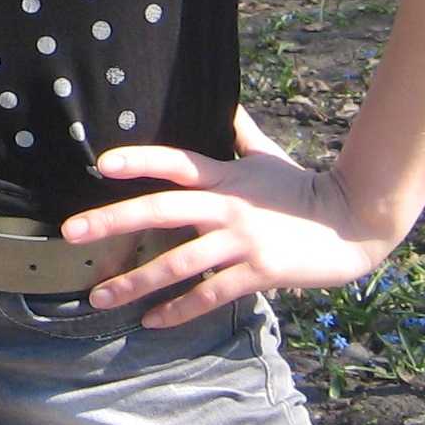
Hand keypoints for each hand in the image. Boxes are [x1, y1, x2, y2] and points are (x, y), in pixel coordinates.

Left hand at [59, 107, 405, 327]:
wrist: (353, 223)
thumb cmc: (303, 187)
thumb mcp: (268, 155)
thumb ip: (240, 133)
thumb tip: (225, 104)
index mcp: (225, 176)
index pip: (176, 162)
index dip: (140, 159)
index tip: (101, 164)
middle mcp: (227, 207)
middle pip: (161, 210)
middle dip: (113, 221)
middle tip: (71, 232)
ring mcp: (242, 241)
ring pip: (178, 263)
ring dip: (135, 281)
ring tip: (99, 295)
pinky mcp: (258, 273)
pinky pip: (209, 294)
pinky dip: (178, 310)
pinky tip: (151, 320)